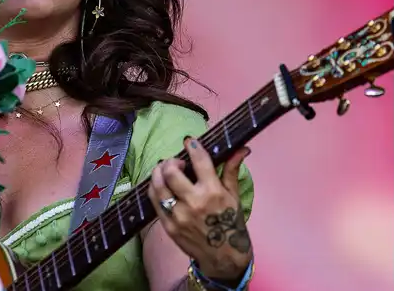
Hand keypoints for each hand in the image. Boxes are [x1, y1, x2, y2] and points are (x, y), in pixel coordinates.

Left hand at [147, 137, 252, 282]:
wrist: (224, 256)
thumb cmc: (231, 223)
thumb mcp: (233, 196)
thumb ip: (232, 170)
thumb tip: (242, 148)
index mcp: (213, 192)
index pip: (200, 162)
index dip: (193, 147)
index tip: (189, 141)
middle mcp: (194, 202)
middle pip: (171, 172)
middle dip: (171, 162)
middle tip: (176, 163)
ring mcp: (179, 215)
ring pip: (158, 185)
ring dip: (158, 172)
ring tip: (164, 170)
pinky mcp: (168, 226)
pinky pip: (154, 201)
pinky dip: (155, 189)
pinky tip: (160, 185)